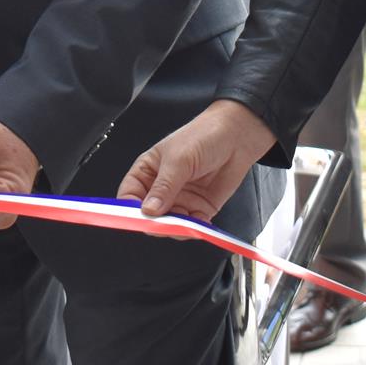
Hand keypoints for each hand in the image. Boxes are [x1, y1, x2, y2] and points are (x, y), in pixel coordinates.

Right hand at [119, 99, 275, 221]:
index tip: (136, 219)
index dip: (128, 209)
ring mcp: (180, 199)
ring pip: (170, 225)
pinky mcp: (199, 208)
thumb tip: (148, 210)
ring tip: (186, 221)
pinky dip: (195, 229)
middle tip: (164, 224)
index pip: (128, 196)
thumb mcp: (179, 159)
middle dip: (155, 222)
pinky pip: (192, 226)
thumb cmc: (204, 135)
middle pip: (148, 215)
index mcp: (147, 171)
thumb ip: (164, 187)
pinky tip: (200, 222)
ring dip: (177, 227)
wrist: (237, 136)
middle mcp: (161, 188)